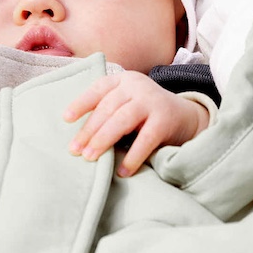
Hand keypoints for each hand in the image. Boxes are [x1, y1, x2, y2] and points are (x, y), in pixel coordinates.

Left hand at [64, 72, 211, 177]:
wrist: (187, 117)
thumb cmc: (146, 115)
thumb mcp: (126, 105)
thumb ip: (106, 112)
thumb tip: (77, 138)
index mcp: (123, 80)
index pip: (98, 89)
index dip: (81, 103)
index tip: (66, 119)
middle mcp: (137, 86)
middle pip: (107, 107)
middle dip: (89, 130)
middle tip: (75, 150)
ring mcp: (152, 100)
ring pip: (122, 119)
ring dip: (104, 140)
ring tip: (90, 158)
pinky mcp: (166, 119)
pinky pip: (146, 139)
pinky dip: (133, 156)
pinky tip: (122, 171)